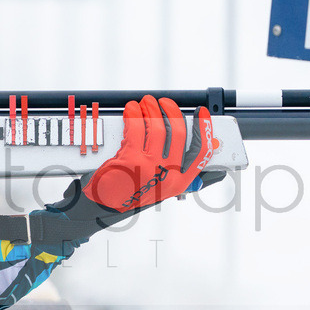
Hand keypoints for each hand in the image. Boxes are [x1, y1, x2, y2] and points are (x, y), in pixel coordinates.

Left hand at [84, 96, 213, 211]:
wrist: (105, 206)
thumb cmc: (130, 193)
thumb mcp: (158, 187)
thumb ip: (172, 168)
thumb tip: (183, 141)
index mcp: (179, 183)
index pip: (201, 153)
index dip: (204, 129)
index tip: (201, 114)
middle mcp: (167, 176)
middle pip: (179, 134)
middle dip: (172, 111)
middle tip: (164, 103)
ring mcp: (149, 167)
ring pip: (157, 128)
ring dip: (151, 109)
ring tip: (145, 103)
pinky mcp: (131, 160)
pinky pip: (136, 129)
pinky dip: (133, 115)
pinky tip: (131, 110)